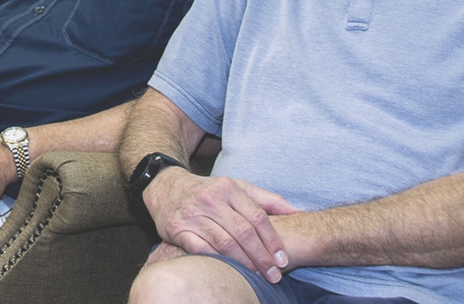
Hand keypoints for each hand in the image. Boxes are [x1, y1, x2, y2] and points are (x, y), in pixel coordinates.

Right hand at [145, 170, 297, 282]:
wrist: (165, 187)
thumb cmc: (208, 191)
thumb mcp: (236, 187)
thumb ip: (266, 199)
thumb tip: (297, 211)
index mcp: (228, 188)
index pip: (257, 216)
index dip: (272, 240)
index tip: (283, 259)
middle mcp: (210, 199)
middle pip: (243, 231)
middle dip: (262, 256)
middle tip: (275, 275)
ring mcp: (193, 214)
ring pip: (224, 243)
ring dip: (244, 263)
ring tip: (257, 276)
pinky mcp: (177, 229)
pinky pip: (201, 249)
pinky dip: (218, 261)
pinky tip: (230, 271)